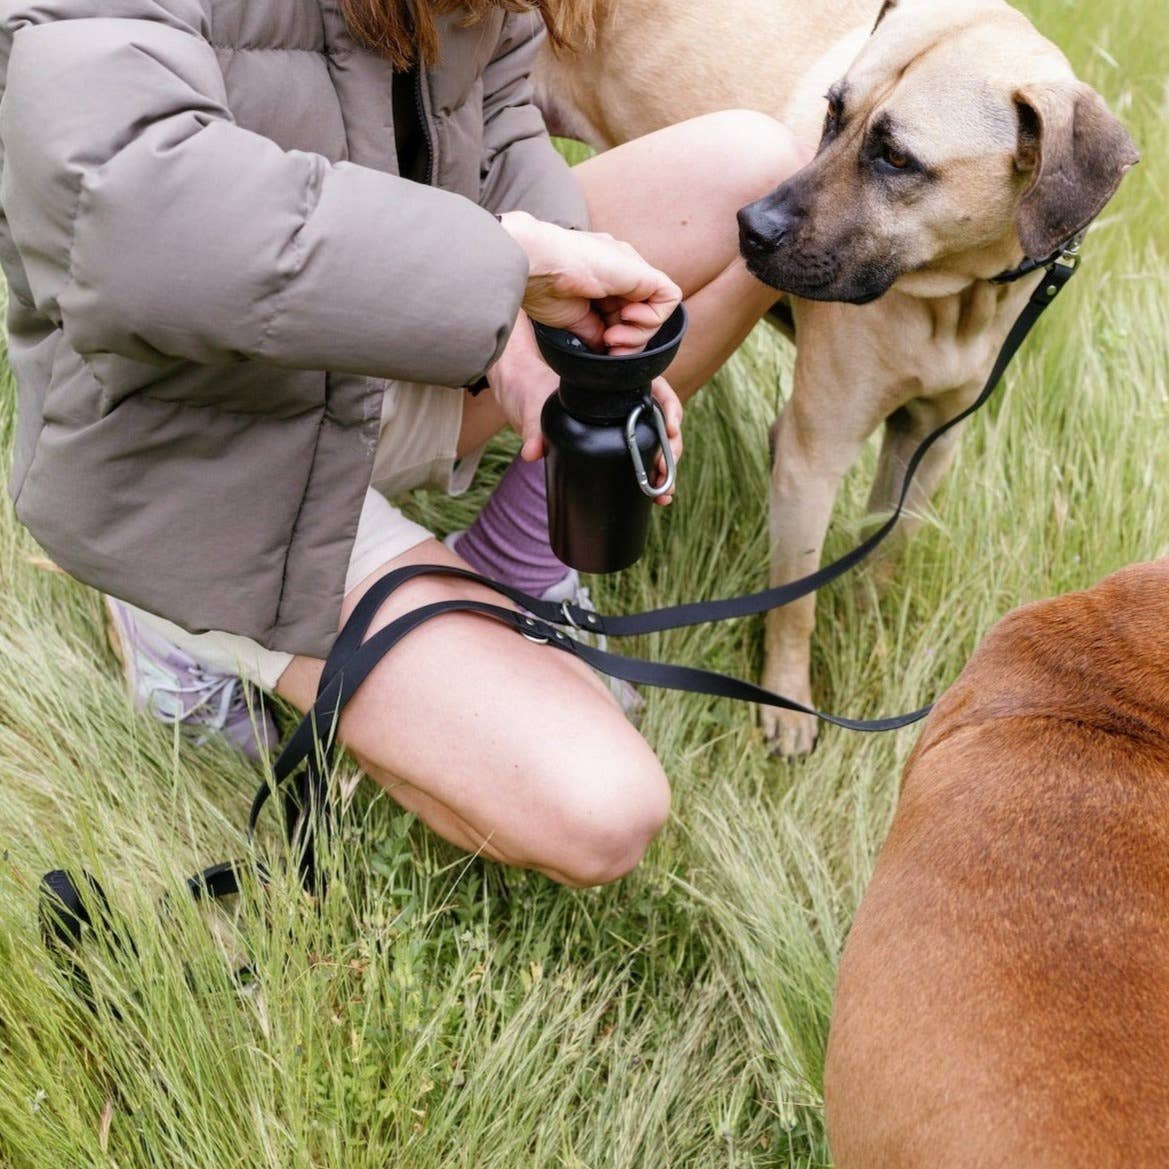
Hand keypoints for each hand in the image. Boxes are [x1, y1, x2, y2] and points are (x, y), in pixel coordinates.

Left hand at [487, 314, 683, 507]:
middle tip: (663, 475)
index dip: (669, 409)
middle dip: (670, 450)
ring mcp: (622, 422)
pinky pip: (640, 455)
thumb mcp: (533, 403)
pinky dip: (650, 475)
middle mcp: (625, 400)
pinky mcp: (614, 442)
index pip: (657, 389)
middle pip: (661, 421)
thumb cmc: (530, 390)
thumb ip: (534, 426)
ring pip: (656, 442)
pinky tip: (656, 496)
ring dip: (665, 468)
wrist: (520, 398)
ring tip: (663, 494)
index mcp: (616, 381)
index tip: (670, 429)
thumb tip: (532, 452)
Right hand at [499, 211, 682, 353]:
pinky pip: (669, 297)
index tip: (604, 347)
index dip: (621, 337)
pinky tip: (628, 319)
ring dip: (639, 334)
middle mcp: (620, 273)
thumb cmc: (543, 287)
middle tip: (610, 345)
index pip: (624, 316)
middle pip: (643, 315)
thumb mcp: (573, 320)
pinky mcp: (641, 271)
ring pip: (657, 309)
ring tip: (612, 336)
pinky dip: (654, 318)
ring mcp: (631, 270)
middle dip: (632, 340)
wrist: (536, 265)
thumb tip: (608, 350)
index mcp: (602, 280)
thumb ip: (594, 333)